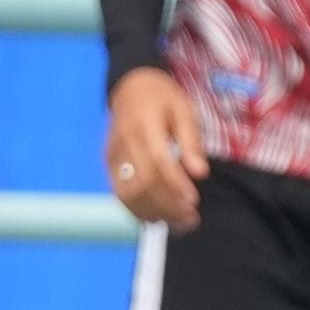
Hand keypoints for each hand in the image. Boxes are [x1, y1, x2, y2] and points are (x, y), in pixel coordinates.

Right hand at [104, 66, 208, 231]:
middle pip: (142, 182)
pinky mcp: (108, 162)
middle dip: (167, 206)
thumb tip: (200, 173)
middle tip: (192, 220)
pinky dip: (137, 209)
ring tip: (179, 224)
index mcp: (144, 125)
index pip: (158, 161)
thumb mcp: (185, 110)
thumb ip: (191, 141)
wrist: (131, 85)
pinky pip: (119, 191)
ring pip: (127, 193)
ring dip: (153, 213)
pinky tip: (159, 218)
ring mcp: (112, 153)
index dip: (175, 185)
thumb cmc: (164, 98)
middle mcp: (124, 141)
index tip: (193, 202)